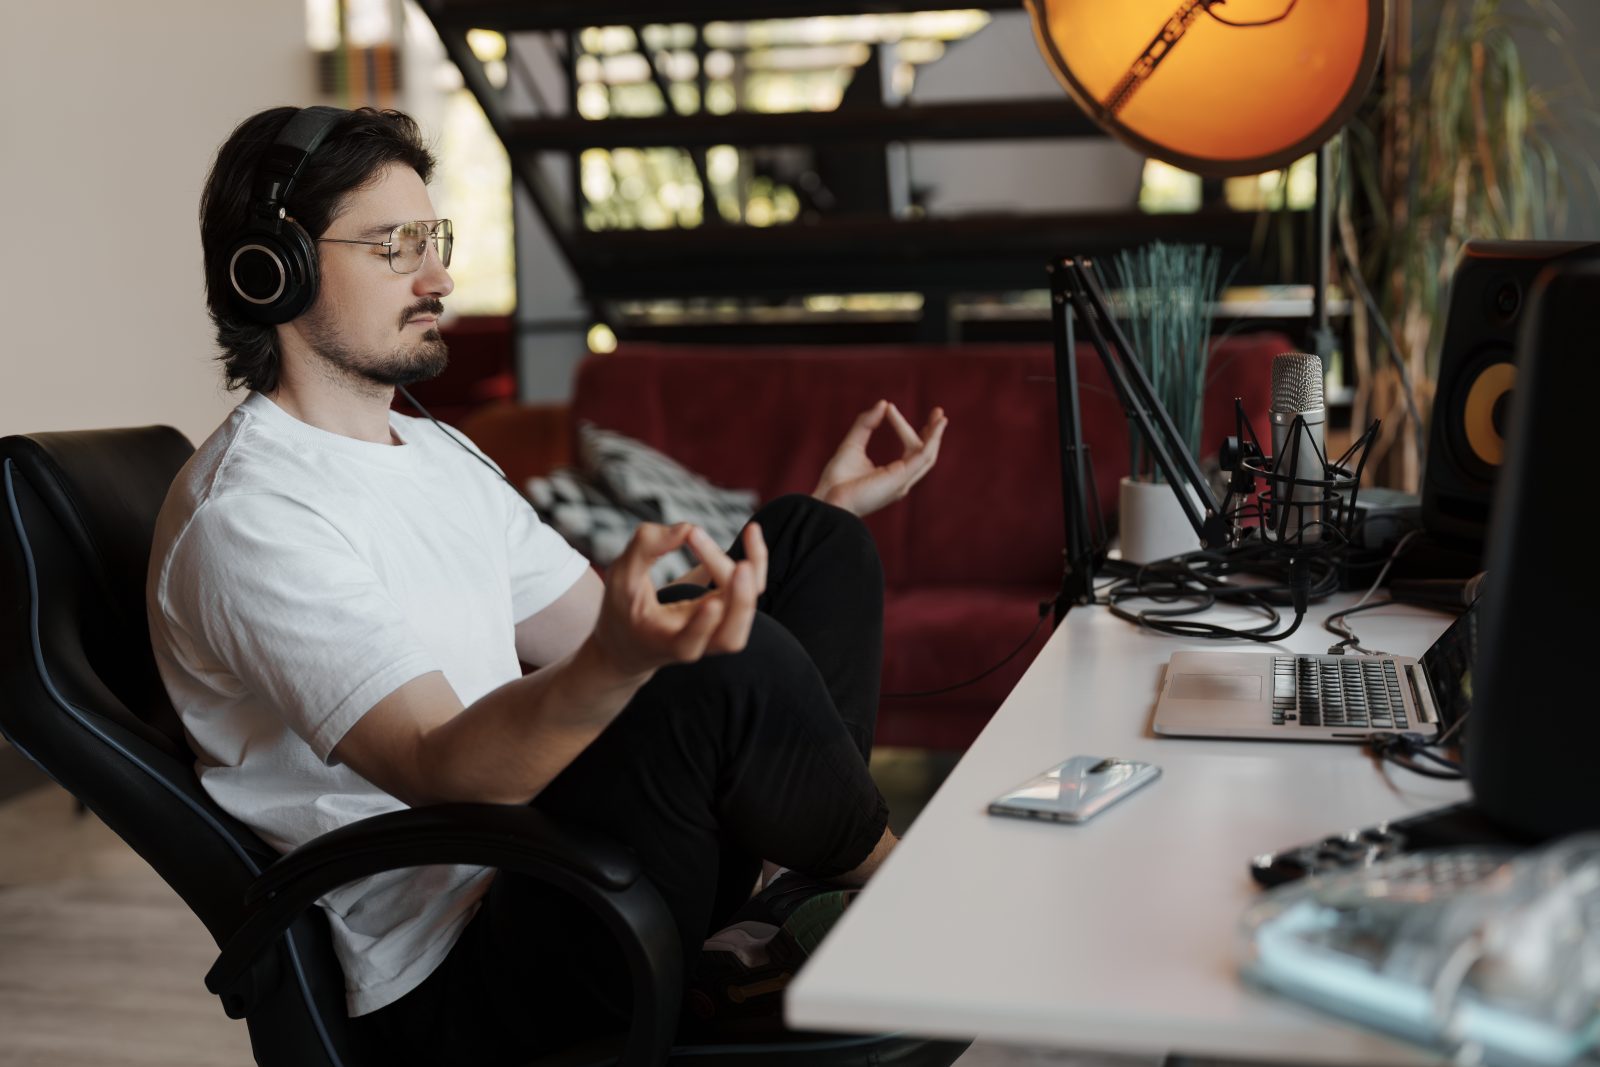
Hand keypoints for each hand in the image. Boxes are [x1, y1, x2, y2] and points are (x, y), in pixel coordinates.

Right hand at [588, 521, 767, 679]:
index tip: (710, 602)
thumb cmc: (623, 609)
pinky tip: (752, 531)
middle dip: (736, 595)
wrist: (632, 641)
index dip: (702, 626)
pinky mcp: (728, 609)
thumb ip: (645, 549)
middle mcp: (700, 642)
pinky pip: (752, 589)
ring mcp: (718, 628)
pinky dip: (757, 561)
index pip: (690, 642)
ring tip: (750, 532)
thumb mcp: (621, 578)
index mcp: (668, 642)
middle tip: (730, 558)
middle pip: (730, 631)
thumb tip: (687, 528)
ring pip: (747, 609)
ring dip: (754, 572)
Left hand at [813, 400, 947, 517]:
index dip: (904, 427)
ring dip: (936, 435)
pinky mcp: (902, 479)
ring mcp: (903, 481)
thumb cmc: (837, 479)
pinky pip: (923, 456)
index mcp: (892, 474)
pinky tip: (935, 425)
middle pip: (925, 454)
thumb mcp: (853, 444)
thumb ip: (866, 424)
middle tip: (938, 412)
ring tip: (940, 416)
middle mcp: (902, 480)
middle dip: (933, 433)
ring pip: (928, 455)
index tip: (890, 407)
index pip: (908, 448)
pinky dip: (932, 440)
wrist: (829, 498)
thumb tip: (883, 403)